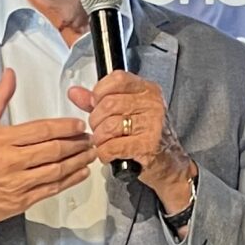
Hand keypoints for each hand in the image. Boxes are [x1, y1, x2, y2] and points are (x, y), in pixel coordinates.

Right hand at [0, 69, 97, 244]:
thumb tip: (9, 76)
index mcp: (1, 140)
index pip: (41, 130)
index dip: (65, 126)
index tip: (78, 124)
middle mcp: (11, 161)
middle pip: (53, 149)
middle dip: (77, 143)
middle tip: (89, 137)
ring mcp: (17, 183)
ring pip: (56, 170)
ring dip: (78, 161)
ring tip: (89, 153)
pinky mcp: (21, 201)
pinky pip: (51, 189)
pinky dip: (69, 181)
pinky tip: (80, 173)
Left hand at [70, 72, 193, 206]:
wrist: (170, 164)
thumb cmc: (147, 137)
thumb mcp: (127, 112)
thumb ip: (100, 101)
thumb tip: (75, 93)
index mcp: (148, 90)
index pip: (117, 79)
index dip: (100, 92)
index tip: (98, 105)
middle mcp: (152, 104)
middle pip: (108, 104)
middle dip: (96, 120)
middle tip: (100, 130)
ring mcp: (151, 125)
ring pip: (108, 126)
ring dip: (99, 139)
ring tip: (105, 143)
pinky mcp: (147, 146)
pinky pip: (112, 147)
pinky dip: (104, 153)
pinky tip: (109, 154)